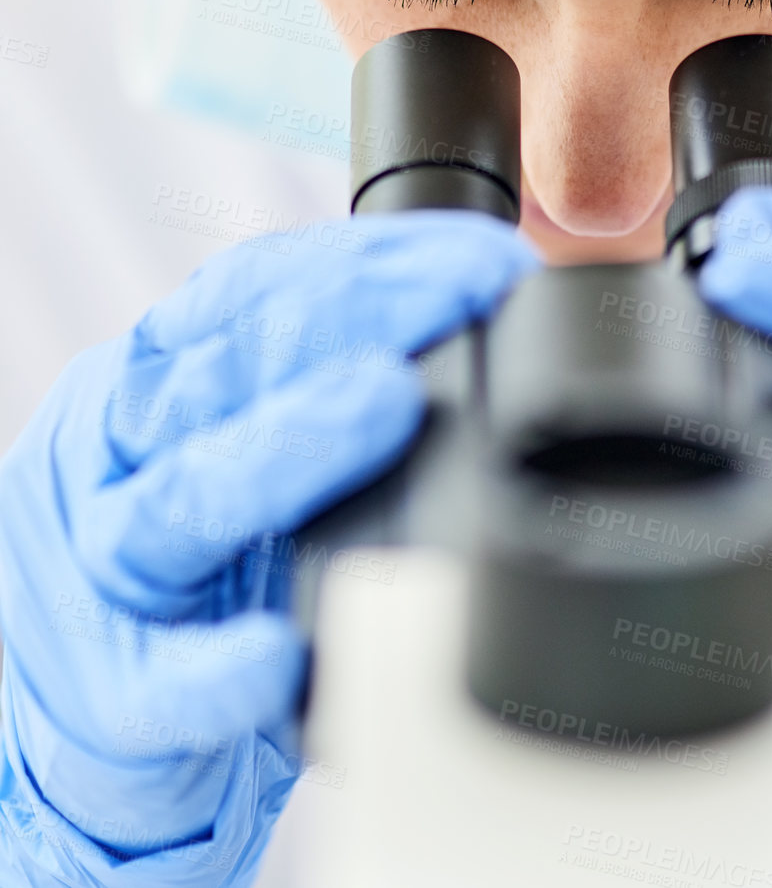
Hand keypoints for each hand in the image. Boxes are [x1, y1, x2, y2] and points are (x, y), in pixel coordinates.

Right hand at [0, 210, 538, 885]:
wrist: (81, 724)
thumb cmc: (194, 565)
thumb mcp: (244, 448)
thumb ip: (328, 389)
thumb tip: (483, 331)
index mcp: (155, 375)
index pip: (254, 287)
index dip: (368, 260)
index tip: (479, 255)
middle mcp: (117, 449)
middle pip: (228, 367)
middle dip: (357, 314)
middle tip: (460, 293)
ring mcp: (106, 567)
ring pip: (187, 496)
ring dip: (294, 445)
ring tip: (388, 403)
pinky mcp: (111, 693)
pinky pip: (165, 680)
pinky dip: (221, 668)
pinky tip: (278, 655)